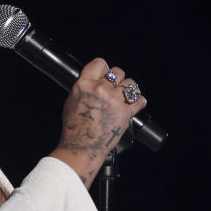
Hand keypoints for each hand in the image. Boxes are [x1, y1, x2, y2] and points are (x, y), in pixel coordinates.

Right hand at [50, 58, 146, 187]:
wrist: (81, 147)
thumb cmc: (74, 128)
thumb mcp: (72, 101)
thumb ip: (84, 88)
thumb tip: (94, 81)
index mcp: (84, 85)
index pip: (100, 63)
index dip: (105, 69)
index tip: (106, 74)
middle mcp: (100, 89)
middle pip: (117, 72)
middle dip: (117, 80)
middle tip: (115, 90)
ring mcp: (114, 100)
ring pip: (130, 84)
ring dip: (128, 90)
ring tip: (124, 98)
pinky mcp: (125, 113)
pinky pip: (139, 100)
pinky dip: (138, 103)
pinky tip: (133, 105)